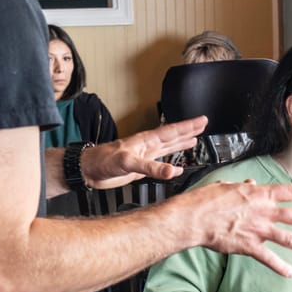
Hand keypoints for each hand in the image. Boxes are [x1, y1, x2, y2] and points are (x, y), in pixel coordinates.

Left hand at [80, 116, 209, 188]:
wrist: (87, 171)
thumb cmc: (102, 161)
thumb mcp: (128, 163)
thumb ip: (151, 168)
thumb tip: (172, 171)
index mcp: (146, 141)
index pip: (171, 131)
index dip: (188, 126)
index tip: (202, 120)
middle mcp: (147, 146)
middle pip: (172, 136)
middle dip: (188, 130)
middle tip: (203, 124)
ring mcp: (143, 156)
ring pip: (167, 147)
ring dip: (181, 143)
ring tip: (194, 138)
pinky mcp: (139, 168)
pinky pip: (160, 164)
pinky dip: (170, 165)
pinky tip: (176, 168)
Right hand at [184, 181, 291, 276]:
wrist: (192, 219)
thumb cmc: (206, 201)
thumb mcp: (226, 187)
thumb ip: (242, 187)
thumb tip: (251, 184)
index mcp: (259, 195)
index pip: (290, 192)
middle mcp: (262, 212)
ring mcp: (257, 230)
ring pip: (287, 238)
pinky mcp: (248, 246)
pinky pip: (268, 258)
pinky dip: (280, 266)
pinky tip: (290, 272)